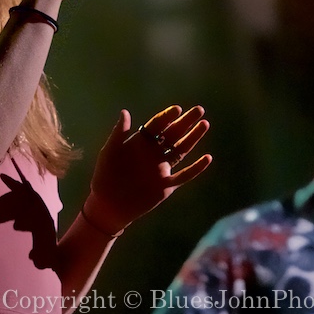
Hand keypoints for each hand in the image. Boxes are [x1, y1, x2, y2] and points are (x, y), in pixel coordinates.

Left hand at [83, 106, 211, 234]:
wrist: (108, 204)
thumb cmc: (105, 175)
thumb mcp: (110, 151)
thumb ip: (119, 133)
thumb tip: (125, 111)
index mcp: (140, 143)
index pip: (157, 126)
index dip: (167, 116)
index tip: (177, 109)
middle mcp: (154, 153)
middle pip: (173, 134)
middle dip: (185, 122)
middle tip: (199, 110)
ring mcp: (162, 169)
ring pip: (181, 150)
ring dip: (193, 138)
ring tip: (204, 124)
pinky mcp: (167, 186)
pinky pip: (184, 175)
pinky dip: (196, 168)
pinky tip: (207, 158)